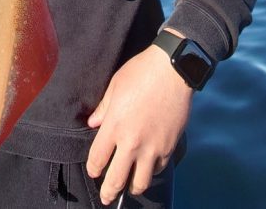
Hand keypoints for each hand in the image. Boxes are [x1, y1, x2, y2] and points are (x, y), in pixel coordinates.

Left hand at [86, 43, 192, 205]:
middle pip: (116, 180)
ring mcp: (152, 147)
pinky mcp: (169, 146)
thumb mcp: (115, 86)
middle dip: (108, 192)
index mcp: (114, 125)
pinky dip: (151, 171)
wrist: (173, 69)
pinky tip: (148, 167)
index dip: (93, 169)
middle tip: (107, 198)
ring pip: (139, 182)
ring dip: (132, 186)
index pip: (97, 159)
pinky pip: (158, 168)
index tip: (93, 171)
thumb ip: (103, 109)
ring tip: (129, 185)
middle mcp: (132, 142)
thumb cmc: (141, 72)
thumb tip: (93, 123)